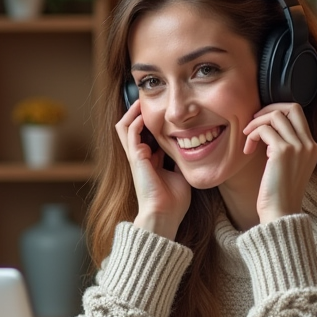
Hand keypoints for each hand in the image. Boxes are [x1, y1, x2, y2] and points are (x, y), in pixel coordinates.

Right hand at [116, 100, 190, 239]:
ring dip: (133, 112)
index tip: (162, 110)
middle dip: (138, 113)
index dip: (151, 122)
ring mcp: (136, 156)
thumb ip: (181, 160)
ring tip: (141, 102)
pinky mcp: (135, 157)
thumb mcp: (181, 174)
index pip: (145, 135)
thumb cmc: (174, 201)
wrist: (164, 215)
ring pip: (124, 127)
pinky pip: (131, 132)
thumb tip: (191, 148)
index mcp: (150, 161)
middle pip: (131, 128)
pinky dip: (136, 120)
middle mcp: (140, 157)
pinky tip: (145, 113)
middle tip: (147, 101)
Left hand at [242, 103, 316, 223]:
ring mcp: (298, 147)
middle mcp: (308, 144)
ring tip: (247, 139)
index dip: (277, 112)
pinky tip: (247, 150)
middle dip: (268, 109)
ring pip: (275, 116)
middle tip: (253, 122)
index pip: (298, 114)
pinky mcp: (283, 151)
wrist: (281, 213)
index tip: (262, 122)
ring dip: (256, 124)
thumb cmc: (280, 194)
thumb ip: (287, 147)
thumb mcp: (289, 167)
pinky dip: (252, 135)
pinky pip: (264, 129)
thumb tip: (268, 129)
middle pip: (291, 107)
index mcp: (312, 147)